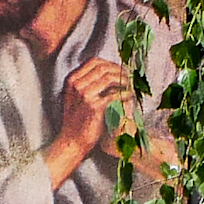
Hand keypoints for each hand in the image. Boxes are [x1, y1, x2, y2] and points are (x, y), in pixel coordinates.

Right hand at [45, 56, 134, 187]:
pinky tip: (130, 96)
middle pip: (103, 68)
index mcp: (72, 80)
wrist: (72, 141)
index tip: (120, 68)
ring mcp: (84, 94)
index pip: (94, 62)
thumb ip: (85, 82)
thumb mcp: (74, 97)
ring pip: (109, 78)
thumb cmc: (76, 120)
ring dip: (123, 80)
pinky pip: (114, 94)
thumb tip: (105, 69)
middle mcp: (76, 84)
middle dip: (119, 70)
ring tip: (131, 84)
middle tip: (130, 75)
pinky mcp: (94, 106)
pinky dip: (124, 93)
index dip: (110, 63)